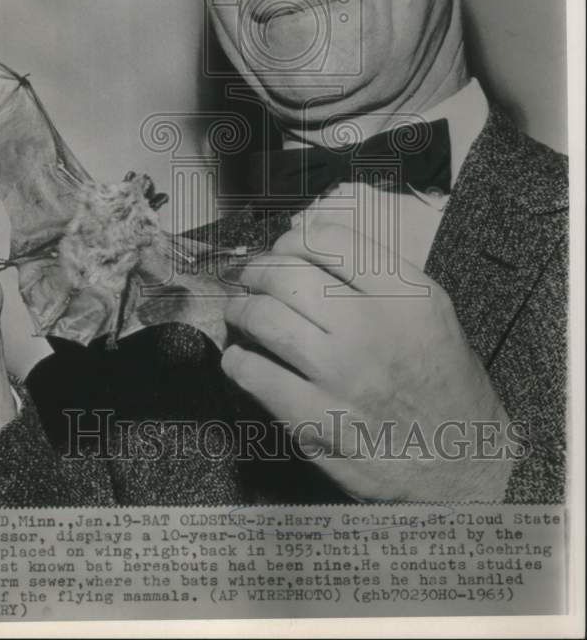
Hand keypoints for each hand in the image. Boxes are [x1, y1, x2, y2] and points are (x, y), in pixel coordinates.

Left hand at [221, 222, 513, 500]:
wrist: (466, 467)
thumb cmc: (445, 384)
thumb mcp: (431, 312)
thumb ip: (376, 273)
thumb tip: (306, 239)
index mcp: (406, 295)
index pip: (329, 240)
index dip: (294, 238)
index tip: (285, 248)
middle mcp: (372, 327)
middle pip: (287, 275)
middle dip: (258, 271)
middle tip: (252, 279)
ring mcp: (341, 375)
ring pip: (264, 319)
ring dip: (241, 310)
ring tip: (240, 312)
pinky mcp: (317, 421)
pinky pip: (256, 376)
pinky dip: (239, 361)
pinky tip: (242, 359)